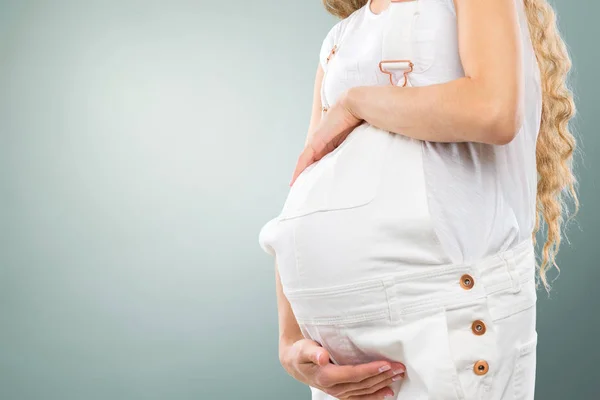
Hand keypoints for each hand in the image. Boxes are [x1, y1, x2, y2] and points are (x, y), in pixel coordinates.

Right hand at [279, 338, 404, 398]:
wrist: (295, 363)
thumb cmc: (300, 353)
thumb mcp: (303, 349)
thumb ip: (312, 352)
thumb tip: (321, 356)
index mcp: (326, 376)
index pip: (353, 374)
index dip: (370, 370)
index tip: (386, 364)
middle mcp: (334, 388)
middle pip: (363, 383)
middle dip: (383, 376)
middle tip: (399, 367)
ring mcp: (339, 392)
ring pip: (365, 390)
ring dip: (383, 383)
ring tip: (398, 375)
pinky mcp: (343, 393)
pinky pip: (362, 397)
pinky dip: (376, 395)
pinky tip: (388, 392)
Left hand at [289, 91, 362, 185]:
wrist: (355, 105)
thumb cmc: (359, 120)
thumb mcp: (354, 140)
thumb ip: (351, 150)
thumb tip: (358, 164)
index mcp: (330, 141)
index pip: (319, 159)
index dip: (315, 170)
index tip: (313, 183)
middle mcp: (321, 141)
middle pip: (310, 161)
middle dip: (306, 175)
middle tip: (303, 189)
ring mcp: (317, 140)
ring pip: (305, 161)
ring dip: (300, 174)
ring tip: (297, 187)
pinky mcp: (316, 141)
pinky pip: (304, 158)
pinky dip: (299, 169)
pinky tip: (296, 179)